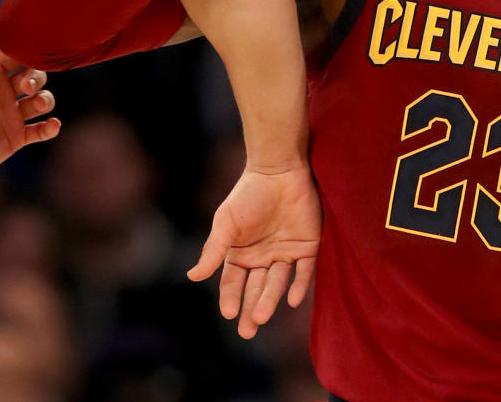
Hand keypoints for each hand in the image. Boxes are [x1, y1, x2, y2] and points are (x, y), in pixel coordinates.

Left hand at [0, 44, 60, 169]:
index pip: (14, 54)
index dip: (26, 52)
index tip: (31, 53)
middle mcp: (3, 90)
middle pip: (34, 75)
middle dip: (36, 77)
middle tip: (26, 87)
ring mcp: (12, 114)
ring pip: (41, 100)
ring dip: (45, 100)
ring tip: (40, 105)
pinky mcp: (15, 137)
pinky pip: (39, 131)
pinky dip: (50, 128)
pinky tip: (53, 125)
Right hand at [187, 165, 319, 338]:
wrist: (278, 170)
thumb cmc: (247, 194)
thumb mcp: (226, 222)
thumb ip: (213, 250)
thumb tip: (192, 276)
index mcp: (241, 253)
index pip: (234, 282)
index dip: (230, 297)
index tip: (228, 313)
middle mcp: (263, 258)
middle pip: (256, 289)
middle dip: (251, 309)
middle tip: (247, 331)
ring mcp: (285, 253)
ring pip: (277, 283)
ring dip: (270, 300)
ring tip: (261, 316)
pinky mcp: (307, 247)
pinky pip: (304, 271)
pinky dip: (298, 286)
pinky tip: (291, 300)